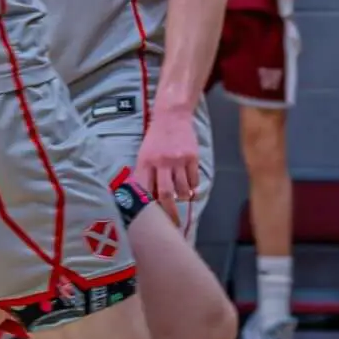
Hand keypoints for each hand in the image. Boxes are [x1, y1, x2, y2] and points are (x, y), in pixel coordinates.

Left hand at [132, 101, 201, 223]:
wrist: (172, 115)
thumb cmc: (155, 136)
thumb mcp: (144, 153)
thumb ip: (144, 173)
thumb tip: (144, 196)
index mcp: (145, 161)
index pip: (145, 189)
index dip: (149, 206)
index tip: (153, 218)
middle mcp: (161, 162)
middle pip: (165, 194)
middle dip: (169, 212)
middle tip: (173, 222)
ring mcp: (178, 160)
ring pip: (182, 189)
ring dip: (183, 198)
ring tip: (182, 199)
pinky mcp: (192, 157)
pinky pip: (194, 180)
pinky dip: (193, 188)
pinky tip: (191, 189)